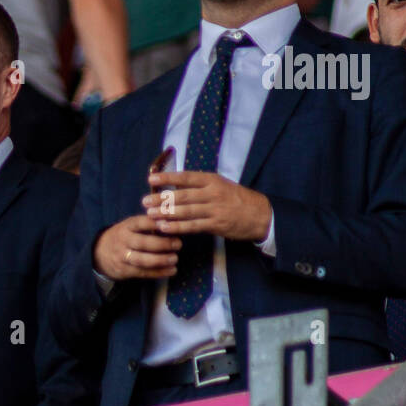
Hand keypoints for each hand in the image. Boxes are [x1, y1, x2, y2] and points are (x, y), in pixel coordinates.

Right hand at [93, 214, 180, 281]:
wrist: (99, 253)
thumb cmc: (123, 237)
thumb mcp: (129, 226)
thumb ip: (146, 224)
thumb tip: (170, 220)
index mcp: (126, 227)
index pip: (140, 223)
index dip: (154, 223)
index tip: (169, 224)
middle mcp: (123, 241)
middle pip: (142, 243)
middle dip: (162, 244)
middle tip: (178, 244)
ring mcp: (122, 257)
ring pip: (142, 260)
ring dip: (161, 260)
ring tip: (175, 259)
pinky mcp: (124, 270)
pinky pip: (143, 273)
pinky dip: (158, 273)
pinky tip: (171, 271)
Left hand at [144, 171, 271, 241]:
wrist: (260, 214)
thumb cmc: (236, 198)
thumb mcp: (220, 185)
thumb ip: (199, 185)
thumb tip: (174, 185)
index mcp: (212, 180)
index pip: (186, 177)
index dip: (167, 177)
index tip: (151, 178)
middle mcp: (213, 193)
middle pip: (182, 195)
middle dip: (161, 199)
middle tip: (145, 201)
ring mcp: (215, 209)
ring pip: (186, 211)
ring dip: (166, 213)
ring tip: (150, 215)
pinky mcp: (217, 224)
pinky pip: (193, 226)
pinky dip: (177, 227)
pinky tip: (164, 228)